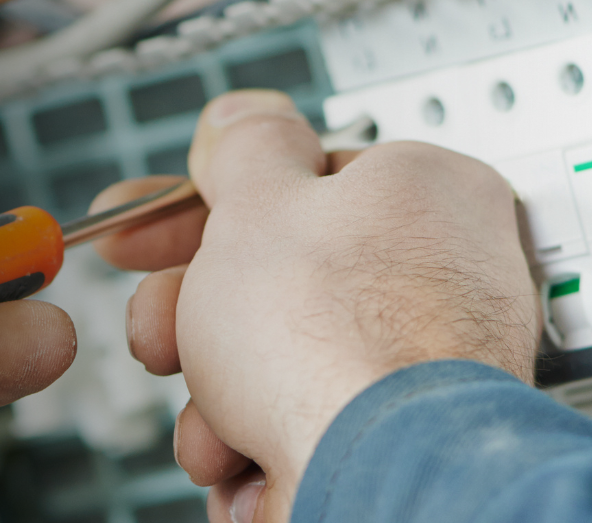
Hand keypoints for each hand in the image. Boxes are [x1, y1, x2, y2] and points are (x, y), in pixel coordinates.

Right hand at [89, 90, 538, 522]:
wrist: (380, 475)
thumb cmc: (339, 338)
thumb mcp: (259, 203)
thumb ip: (245, 148)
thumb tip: (243, 115)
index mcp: (423, 191)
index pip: (298, 183)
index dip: (205, 207)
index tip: (150, 230)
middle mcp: (441, 275)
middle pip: (281, 285)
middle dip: (198, 323)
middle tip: (161, 335)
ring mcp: (425, 368)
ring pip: (284, 369)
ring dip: (220, 403)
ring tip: (217, 427)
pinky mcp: (403, 442)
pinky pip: (309, 433)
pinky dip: (263, 454)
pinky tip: (253, 467)